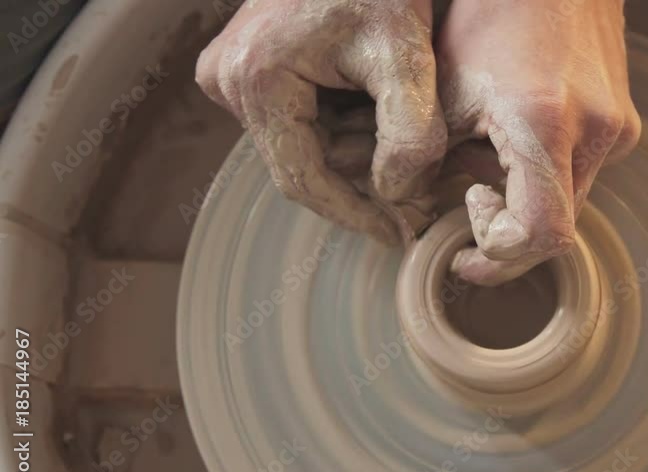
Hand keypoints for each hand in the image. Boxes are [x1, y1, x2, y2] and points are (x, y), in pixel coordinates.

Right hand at [196, 0, 446, 243]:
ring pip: (298, 146)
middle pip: (299, 166)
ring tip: (405, 170)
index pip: (303, 181)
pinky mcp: (247, 67)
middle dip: (357, 190)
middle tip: (411, 207)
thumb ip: (409, 134)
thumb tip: (396, 195)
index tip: (396, 234)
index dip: (354, 215)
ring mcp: (231, 74)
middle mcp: (228, 82)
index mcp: (256, 82)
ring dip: (351, 162)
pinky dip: (339, 132)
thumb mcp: (405, 55)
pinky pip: (294, 120)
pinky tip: (378, 130)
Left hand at [437, 0, 640, 284]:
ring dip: (525, 205)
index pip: (540, 234)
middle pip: (557, 230)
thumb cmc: (490, 13)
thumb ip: (429, 160)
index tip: (465, 246)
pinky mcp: (624, 125)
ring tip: (487, 164)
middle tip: (467, 224)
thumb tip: (417, 208)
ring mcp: (618, 130)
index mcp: (545, 123)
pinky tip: (515, 140)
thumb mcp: (443, 88)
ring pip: (570, 206)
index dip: (498, 255)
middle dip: (507, 238)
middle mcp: (596, 133)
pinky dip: (545, 177)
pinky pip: (582, 176)